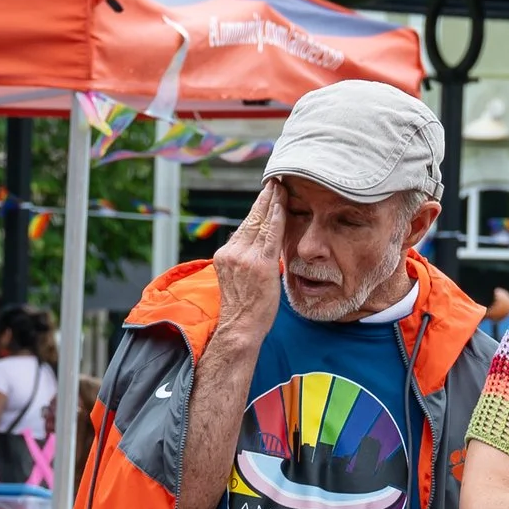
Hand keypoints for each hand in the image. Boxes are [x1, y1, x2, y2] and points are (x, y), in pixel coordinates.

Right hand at [209, 182, 283, 357]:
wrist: (241, 327)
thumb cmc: (244, 310)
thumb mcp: (239, 280)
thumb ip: (246, 261)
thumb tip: (259, 249)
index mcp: (225, 256)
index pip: (244, 227)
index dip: (255, 210)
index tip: (264, 195)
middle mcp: (232, 253)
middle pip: (251, 220)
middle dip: (264, 199)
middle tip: (274, 181)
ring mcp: (245, 258)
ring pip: (261, 223)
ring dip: (272, 202)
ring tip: (281, 186)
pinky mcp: (260, 264)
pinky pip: (271, 235)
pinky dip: (277, 217)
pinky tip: (283, 204)